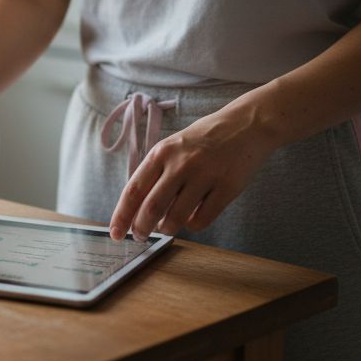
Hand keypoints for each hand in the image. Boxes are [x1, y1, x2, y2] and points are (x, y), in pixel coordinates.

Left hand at [108, 107, 279, 240]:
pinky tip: (192, 217)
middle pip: (152, 208)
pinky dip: (192, 225)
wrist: (246, 124)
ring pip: (176, 218)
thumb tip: (138, 210)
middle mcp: (181, 163)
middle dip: (141, 228)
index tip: (114, 233)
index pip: (134, 190)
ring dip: (167, 228)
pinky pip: (201, 220)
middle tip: (140, 236)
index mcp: (162, 152)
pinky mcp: (227, 187)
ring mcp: (205, 175)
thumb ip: (156, 173)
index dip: (122, 215)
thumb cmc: (204, 139)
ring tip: (167, 226)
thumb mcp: (173, 146)